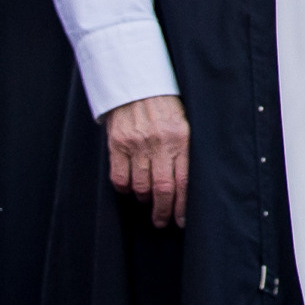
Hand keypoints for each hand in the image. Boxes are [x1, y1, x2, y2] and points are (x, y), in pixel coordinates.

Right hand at [104, 94, 188, 227]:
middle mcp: (159, 143)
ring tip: (147, 201)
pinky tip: (130, 188)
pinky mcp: (117, 144)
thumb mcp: (183, 123)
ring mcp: (136, 144)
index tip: (181, 220)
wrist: (136, 84)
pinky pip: (120, 178)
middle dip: (163, 211)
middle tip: (162, 221)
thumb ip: (185, 150)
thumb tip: (187, 186)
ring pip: (140, 186)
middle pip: (162, 189)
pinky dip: (125, 189)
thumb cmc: (164, 106)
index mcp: (180, 138)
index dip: (182, 206)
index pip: (184, 181)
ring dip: (144, 199)